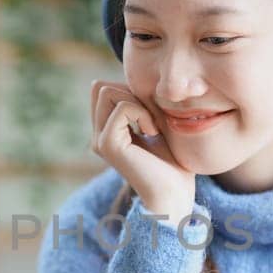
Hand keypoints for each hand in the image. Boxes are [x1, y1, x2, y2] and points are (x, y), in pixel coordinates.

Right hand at [89, 81, 196, 222]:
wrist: (174, 194)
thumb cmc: (173, 163)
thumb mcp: (156, 124)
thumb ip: (143, 104)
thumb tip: (138, 78)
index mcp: (107, 130)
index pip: (103, 89)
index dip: (129, 90)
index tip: (152, 112)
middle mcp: (98, 134)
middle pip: (101, 87)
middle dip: (130, 92)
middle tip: (152, 116)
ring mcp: (100, 139)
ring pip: (106, 91)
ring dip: (137, 101)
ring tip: (152, 124)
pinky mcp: (107, 144)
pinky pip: (121, 108)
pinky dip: (142, 113)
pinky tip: (152, 132)